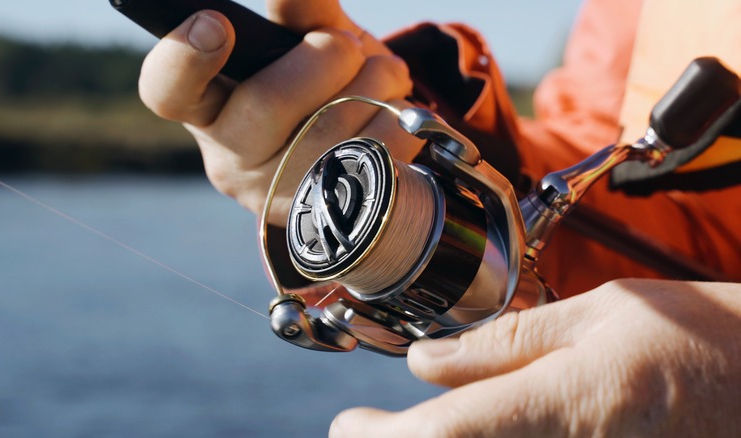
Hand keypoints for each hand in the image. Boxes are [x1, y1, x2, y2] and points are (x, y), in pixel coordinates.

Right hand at [138, 0, 422, 224]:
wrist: (364, 147)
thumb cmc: (322, 84)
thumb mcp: (305, 43)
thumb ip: (299, 15)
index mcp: (206, 107)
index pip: (167, 91)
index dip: (184, 58)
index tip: (216, 23)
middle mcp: (230, 159)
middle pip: (266, 104)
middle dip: (323, 58)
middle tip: (345, 44)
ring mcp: (278, 194)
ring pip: (329, 131)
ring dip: (374, 82)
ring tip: (383, 71)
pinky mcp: (331, 213)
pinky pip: (375, 153)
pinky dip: (396, 115)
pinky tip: (391, 108)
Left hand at [330, 279, 740, 436]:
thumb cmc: (697, 338)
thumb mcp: (597, 314)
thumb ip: (505, 343)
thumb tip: (428, 361)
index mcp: (562, 406)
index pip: (442, 435)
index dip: (381, 437)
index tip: (347, 424)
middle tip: (366, 429)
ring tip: (407, 428)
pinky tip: (467, 430)